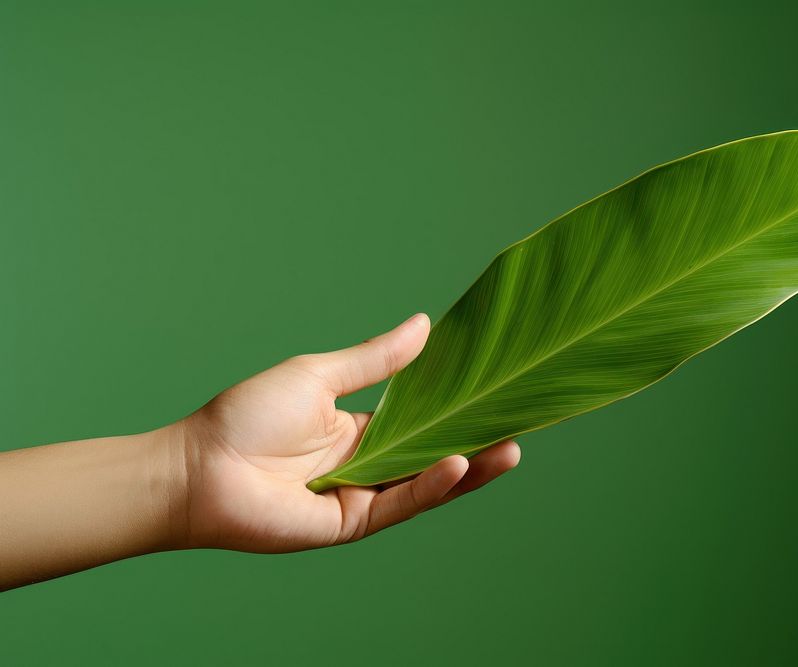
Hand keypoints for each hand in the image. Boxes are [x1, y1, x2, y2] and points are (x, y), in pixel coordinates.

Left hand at [178, 314, 519, 552]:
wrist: (199, 467)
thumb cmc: (249, 414)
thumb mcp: (322, 375)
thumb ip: (376, 360)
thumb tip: (423, 325)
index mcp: (359, 427)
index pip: (421, 420)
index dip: (456, 409)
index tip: (494, 392)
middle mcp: (366, 462)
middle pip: (433, 453)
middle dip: (475, 441)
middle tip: (519, 423)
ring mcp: (361, 494)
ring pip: (425, 483)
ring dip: (469, 468)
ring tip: (510, 449)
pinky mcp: (351, 522)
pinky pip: (399, 502)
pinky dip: (431, 485)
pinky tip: (460, 464)